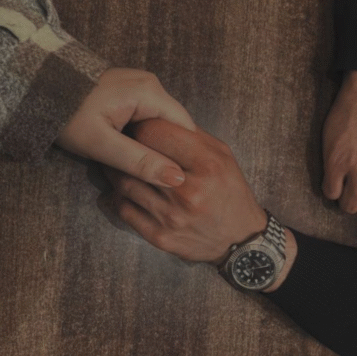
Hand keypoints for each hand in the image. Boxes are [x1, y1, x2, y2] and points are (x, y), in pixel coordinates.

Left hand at [56, 68, 194, 187]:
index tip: (181, 183)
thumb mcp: (101, 145)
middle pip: (174, 126)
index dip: (185, 157)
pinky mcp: (130, 90)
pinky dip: (144, 136)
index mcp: (149, 91)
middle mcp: (151, 82)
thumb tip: (176, 180)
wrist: (35, 88)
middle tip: (159, 182)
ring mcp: (141, 84)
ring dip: (156, 146)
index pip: (186, 128)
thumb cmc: (65, 116)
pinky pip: (148, 117)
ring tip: (145, 170)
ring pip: (162, 123)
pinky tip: (133, 153)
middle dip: (169, 153)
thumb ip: (140, 162)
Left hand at [100, 118, 266, 263]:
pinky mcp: (159, 236)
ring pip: (125, 183)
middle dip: (126, 145)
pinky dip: (119, 195)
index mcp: (206, 164)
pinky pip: (124, 209)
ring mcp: (171, 216)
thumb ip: (191, 134)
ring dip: (117, 170)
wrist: (239, 238)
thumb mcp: (222, 155)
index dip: (142, 125)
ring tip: (117, 162)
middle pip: (136, 157)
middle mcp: (188, 191)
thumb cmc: (229, 190)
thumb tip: (156, 117)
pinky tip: (124, 187)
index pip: (155, 132)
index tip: (138, 126)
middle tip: (121, 140)